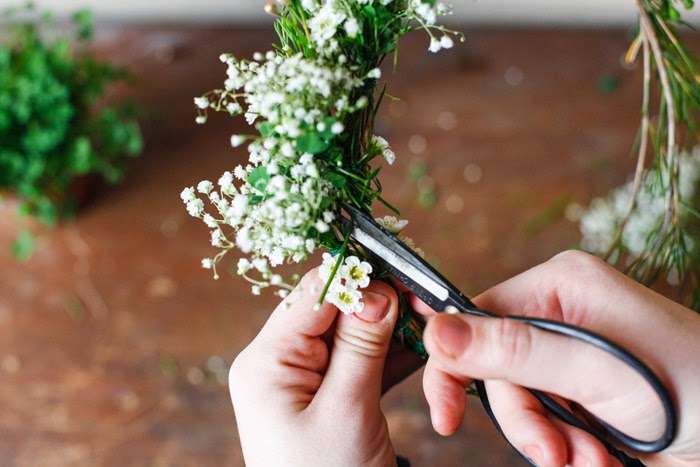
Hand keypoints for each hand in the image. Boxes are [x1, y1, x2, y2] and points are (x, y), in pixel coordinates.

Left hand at [228, 269, 421, 466]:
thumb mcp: (346, 411)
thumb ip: (361, 346)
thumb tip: (377, 288)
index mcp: (267, 362)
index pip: (312, 296)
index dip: (356, 277)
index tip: (401, 270)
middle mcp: (279, 364)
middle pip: (333, 310)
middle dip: (378, 301)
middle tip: (423, 295)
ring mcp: (303, 380)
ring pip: (351, 334)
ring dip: (389, 326)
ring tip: (427, 317)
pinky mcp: (327, 395)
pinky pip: (359, 361)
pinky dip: (388, 353)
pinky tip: (418, 343)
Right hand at [417, 250, 699, 466]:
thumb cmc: (694, 391)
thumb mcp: (597, 373)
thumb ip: (515, 352)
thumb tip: (437, 332)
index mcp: (561, 285)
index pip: (476, 318)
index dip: (455, 366)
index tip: (446, 415)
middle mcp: (561, 313)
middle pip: (498, 370)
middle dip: (524, 419)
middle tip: (553, 453)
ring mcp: (572, 354)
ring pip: (520, 402)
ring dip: (550, 441)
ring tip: (591, 460)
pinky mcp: (582, 390)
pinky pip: (546, 421)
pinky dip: (567, 449)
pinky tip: (601, 458)